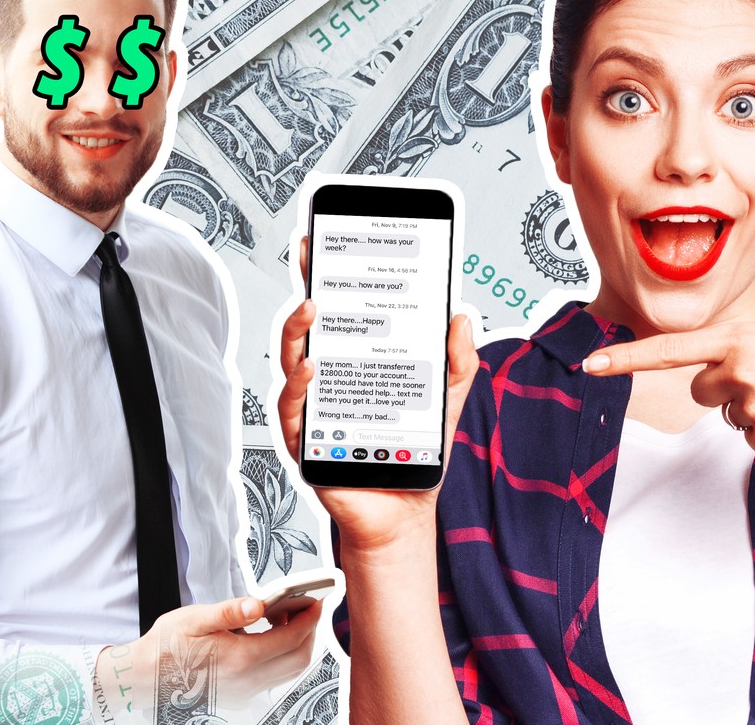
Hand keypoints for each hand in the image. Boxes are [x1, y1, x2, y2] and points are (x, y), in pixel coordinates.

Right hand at [93, 597, 320, 721]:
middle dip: (309, 632)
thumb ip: (230, 612)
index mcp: (238, 659)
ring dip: (296, 645)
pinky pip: (274, 678)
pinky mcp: (240, 697)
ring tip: (286, 619)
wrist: (144, 678)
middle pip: (298, 659)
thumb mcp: (194, 619)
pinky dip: (282, 656)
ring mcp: (245, 693)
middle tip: (306, 608)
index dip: (308, 619)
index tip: (315, 601)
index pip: (290, 639)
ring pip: (289, 671)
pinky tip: (268, 637)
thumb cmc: (166, 647)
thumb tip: (259, 605)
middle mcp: (246, 681)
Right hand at [276, 237, 478, 551]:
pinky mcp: (306, 442)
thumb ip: (458, 362)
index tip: (326, 241)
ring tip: (312, 309)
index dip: (330, 277)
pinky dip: (298, 387)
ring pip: (292, 362)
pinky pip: (293, 410)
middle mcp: (328, 383)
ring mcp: (313, 410)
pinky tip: (312, 368)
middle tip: (313, 258)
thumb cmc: (416, 456)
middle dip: (307, 288)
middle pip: (309, 329)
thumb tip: (462, 316)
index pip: (340, 314)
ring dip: (297, 332)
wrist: (406, 513)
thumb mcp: (447, 400)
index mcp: (357, 366)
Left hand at [583, 323, 754, 455]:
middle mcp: (740, 369)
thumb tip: (709, 385)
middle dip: (724, 391)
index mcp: (740, 337)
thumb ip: (736, 355)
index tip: (590, 366)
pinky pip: (751, 440)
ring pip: (729, 417)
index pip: (669, 350)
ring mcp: (753, 406)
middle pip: (701, 392)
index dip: (625, 359)